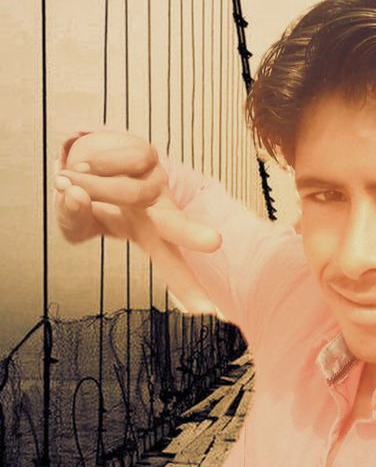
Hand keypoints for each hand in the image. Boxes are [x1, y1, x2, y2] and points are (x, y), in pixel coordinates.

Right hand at [54, 130, 222, 313]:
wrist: (86, 156)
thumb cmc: (87, 198)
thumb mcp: (75, 222)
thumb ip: (72, 219)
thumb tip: (75, 195)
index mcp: (150, 235)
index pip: (171, 265)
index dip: (187, 287)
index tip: (210, 311)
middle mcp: (160, 210)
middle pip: (178, 225)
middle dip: (193, 234)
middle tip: (214, 242)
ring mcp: (156, 181)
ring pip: (128, 192)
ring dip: (92, 188)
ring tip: (71, 180)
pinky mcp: (148, 156)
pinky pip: (117, 163)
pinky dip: (95, 165)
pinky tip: (90, 165)